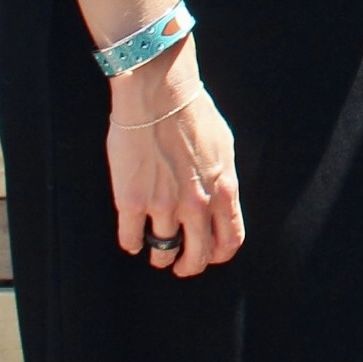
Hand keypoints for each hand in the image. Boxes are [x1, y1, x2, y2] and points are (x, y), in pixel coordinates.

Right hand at [106, 52, 243, 275]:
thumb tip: (220, 202)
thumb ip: (221, 179)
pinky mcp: (132, 203)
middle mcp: (196, 203)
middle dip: (189, 265)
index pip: (231, 239)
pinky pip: (131, 240)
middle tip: (180, 264)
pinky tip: (134, 234)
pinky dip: (133, 242)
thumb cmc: (194, 114)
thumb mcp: (223, 147)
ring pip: (162, 253)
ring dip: (160, 254)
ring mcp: (163, 206)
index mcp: (224, 188)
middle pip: (197, 257)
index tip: (210, 256)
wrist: (160, 96)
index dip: (220, 254)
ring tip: (155, 246)